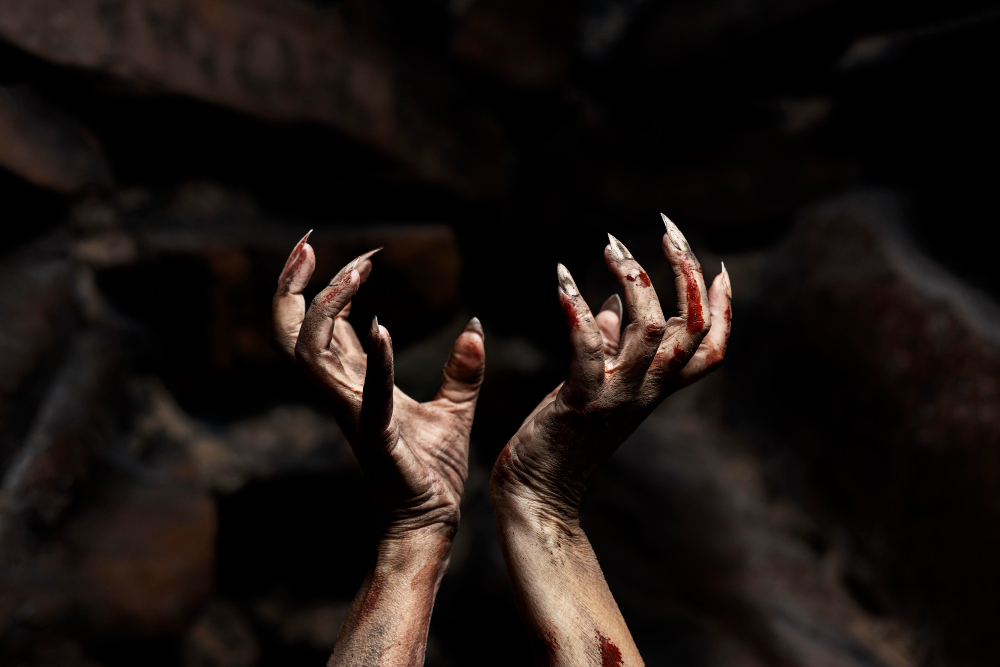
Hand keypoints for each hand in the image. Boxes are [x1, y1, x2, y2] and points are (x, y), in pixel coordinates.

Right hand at [273, 231, 485, 540]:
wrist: (432, 523)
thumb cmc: (432, 473)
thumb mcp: (454, 409)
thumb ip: (461, 369)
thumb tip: (475, 327)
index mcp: (355, 384)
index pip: (321, 325)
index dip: (323, 284)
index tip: (354, 252)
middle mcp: (342, 394)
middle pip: (288, 332)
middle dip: (290, 286)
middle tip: (307, 245)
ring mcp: (352, 414)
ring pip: (307, 352)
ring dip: (327, 307)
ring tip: (357, 272)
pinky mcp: (375, 437)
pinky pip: (363, 393)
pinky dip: (374, 361)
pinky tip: (383, 329)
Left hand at [493, 215, 731, 517]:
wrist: (538, 495)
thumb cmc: (565, 437)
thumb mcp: (596, 386)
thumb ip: (612, 346)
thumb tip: (616, 305)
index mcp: (656, 387)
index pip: (710, 345)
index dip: (723, 306)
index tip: (717, 264)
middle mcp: (647, 392)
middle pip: (693, 329)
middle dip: (687, 273)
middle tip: (667, 229)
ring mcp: (617, 399)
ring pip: (652, 332)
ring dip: (635, 280)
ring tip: (611, 245)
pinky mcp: (580, 404)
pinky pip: (589, 352)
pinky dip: (577, 312)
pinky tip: (561, 281)